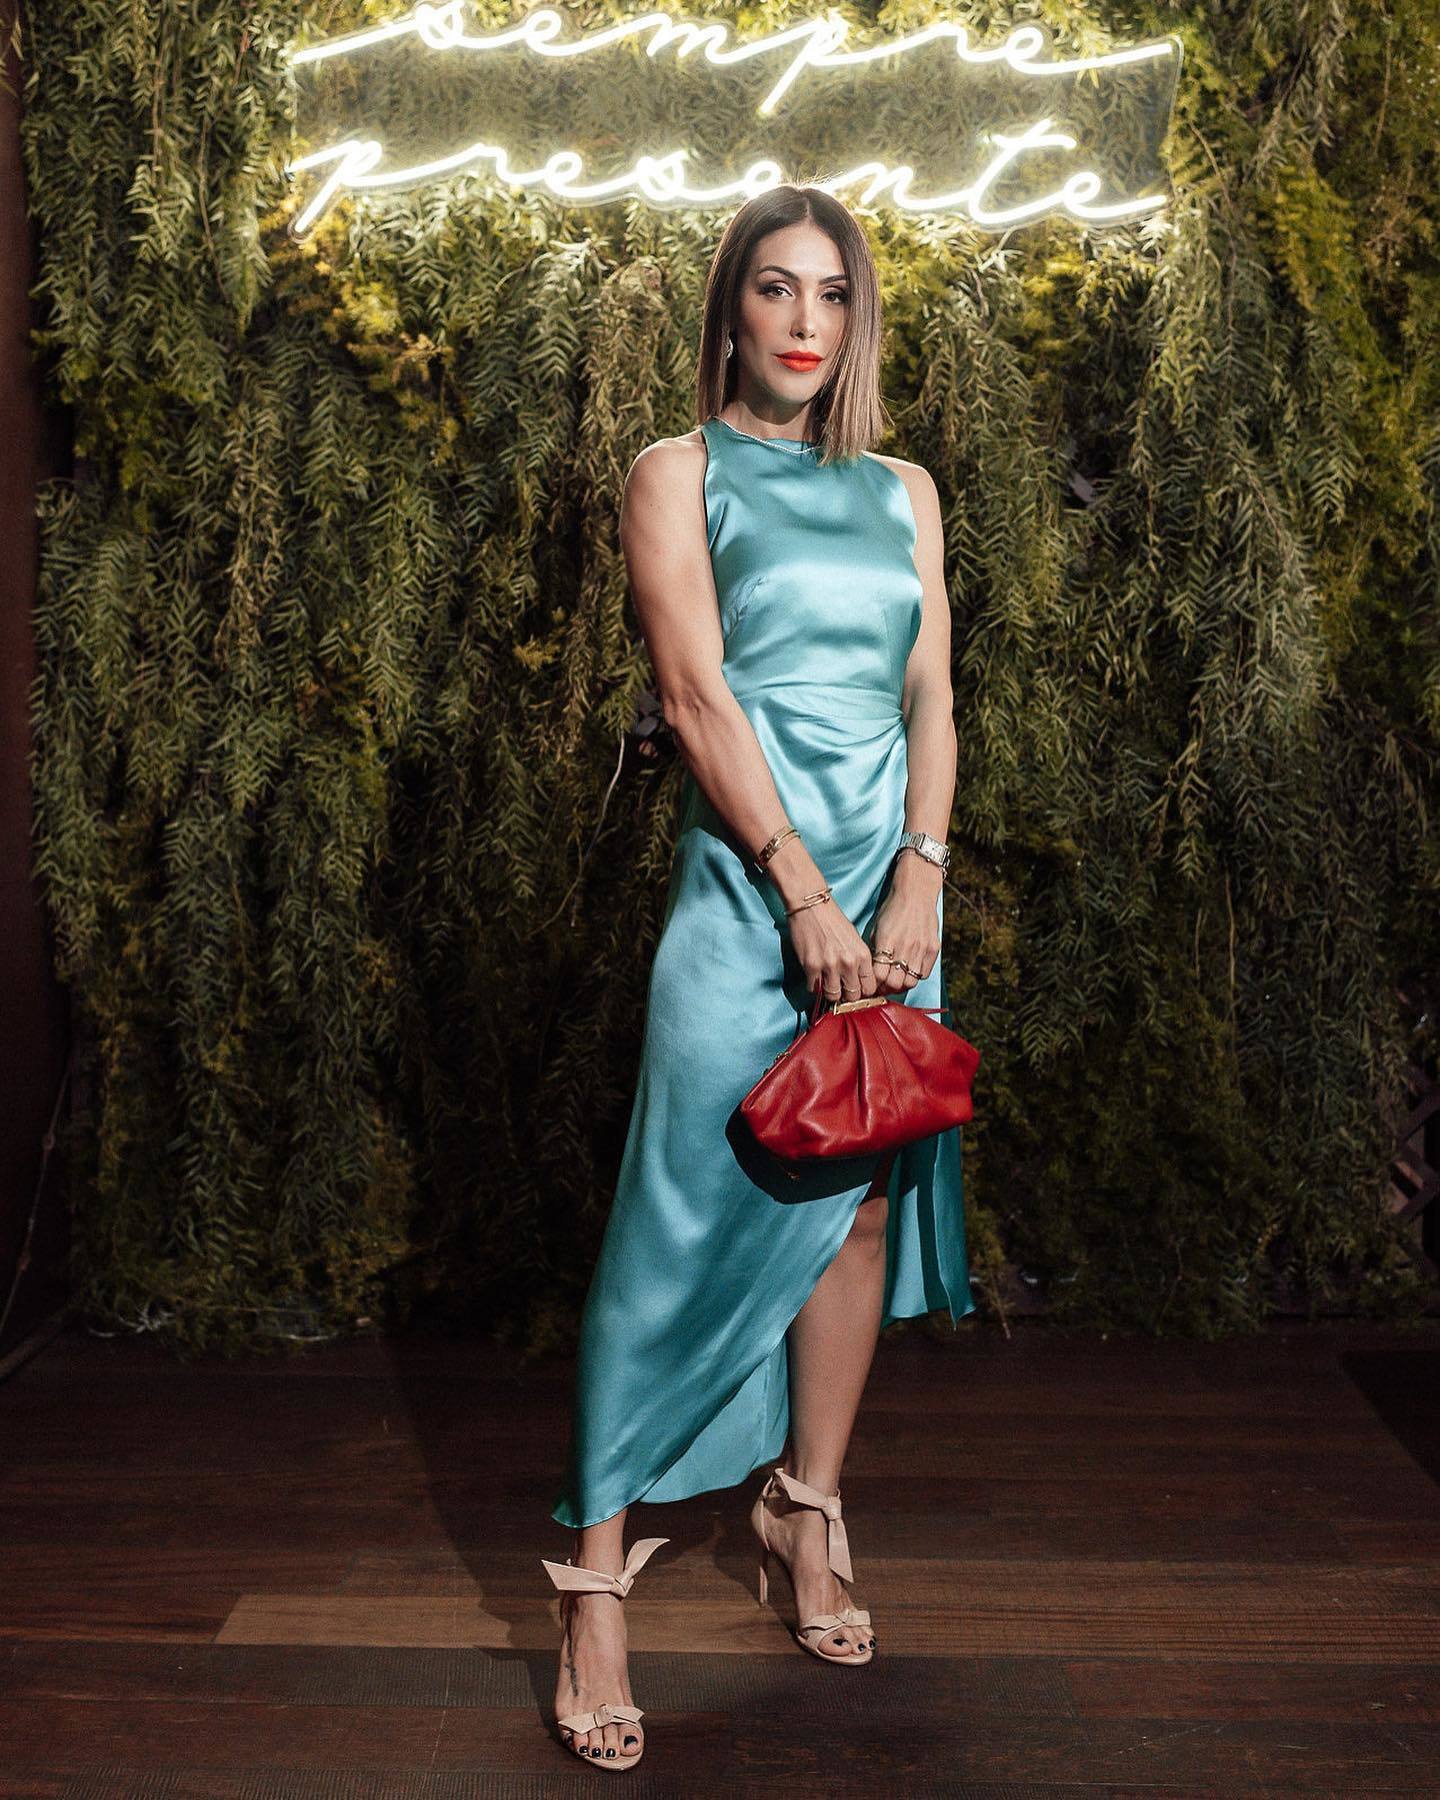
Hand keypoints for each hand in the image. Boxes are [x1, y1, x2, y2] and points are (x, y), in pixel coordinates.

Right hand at [786, 898, 877, 1002]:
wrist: (811, 905)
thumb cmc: (833, 920)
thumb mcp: (855, 940)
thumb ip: (859, 961)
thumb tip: (857, 982)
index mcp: (863, 955)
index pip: (869, 989)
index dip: (862, 992)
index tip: (856, 991)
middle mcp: (849, 963)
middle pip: (852, 996)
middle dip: (846, 995)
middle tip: (840, 989)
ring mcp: (829, 966)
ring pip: (833, 996)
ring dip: (829, 992)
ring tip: (827, 984)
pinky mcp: (811, 966)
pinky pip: (814, 989)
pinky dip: (814, 986)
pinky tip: (814, 976)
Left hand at [868, 861, 941, 994]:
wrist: (916, 892)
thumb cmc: (893, 909)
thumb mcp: (877, 928)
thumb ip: (875, 950)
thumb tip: (871, 971)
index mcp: (887, 942)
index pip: (878, 975)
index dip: (874, 984)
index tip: (872, 985)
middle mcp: (904, 947)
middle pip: (894, 983)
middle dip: (886, 988)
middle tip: (883, 987)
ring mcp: (921, 949)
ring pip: (910, 982)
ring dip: (901, 985)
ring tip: (897, 981)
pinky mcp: (933, 948)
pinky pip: (924, 973)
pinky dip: (916, 976)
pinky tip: (909, 971)